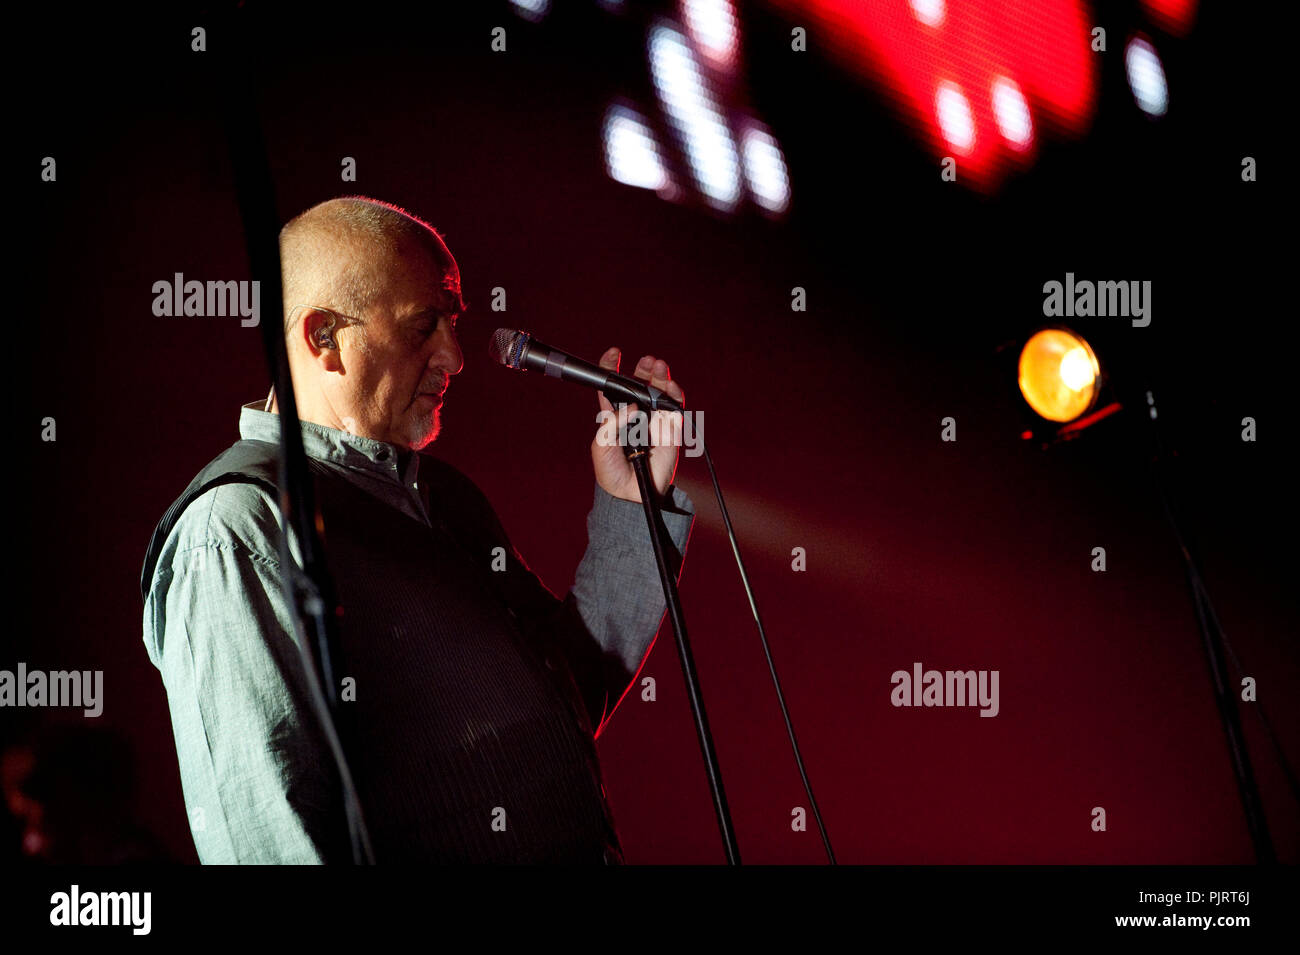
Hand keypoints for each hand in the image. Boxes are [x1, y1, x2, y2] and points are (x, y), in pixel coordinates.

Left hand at [591, 349, 684, 503]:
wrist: (629, 495)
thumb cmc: (611, 471)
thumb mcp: (601, 446)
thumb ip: (611, 424)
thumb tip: (632, 407)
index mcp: (614, 415)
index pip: (612, 386)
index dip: (612, 367)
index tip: (614, 353)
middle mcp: (635, 414)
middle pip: (640, 384)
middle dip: (644, 369)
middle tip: (646, 361)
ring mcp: (653, 421)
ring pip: (659, 392)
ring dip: (661, 377)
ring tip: (659, 366)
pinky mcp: (669, 430)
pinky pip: (674, 409)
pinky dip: (674, 396)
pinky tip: (670, 388)